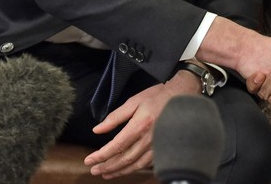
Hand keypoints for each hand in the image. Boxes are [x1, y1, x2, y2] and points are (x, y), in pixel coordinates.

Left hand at [84, 70, 201, 178]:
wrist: (182, 96)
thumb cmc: (157, 96)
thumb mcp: (133, 101)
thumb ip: (115, 117)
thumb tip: (97, 130)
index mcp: (139, 126)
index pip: (116, 146)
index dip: (101, 155)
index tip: (89, 160)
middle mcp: (149, 139)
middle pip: (124, 159)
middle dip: (107, 166)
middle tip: (94, 171)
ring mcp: (157, 146)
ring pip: (135, 165)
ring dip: (119, 171)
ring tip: (106, 174)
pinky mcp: (163, 148)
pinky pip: (147, 164)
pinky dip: (134, 169)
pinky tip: (127, 169)